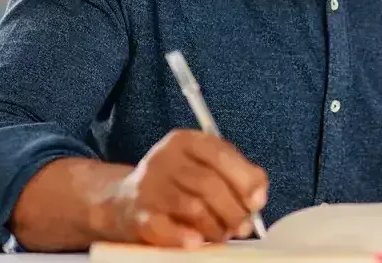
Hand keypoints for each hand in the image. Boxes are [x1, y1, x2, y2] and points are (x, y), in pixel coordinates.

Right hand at [90, 129, 268, 246]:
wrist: (122, 201)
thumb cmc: (176, 184)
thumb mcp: (204, 166)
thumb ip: (236, 173)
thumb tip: (259, 193)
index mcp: (185, 141)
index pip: (219, 154)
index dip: (244, 178)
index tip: (258, 200)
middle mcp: (164, 159)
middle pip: (208, 183)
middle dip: (233, 209)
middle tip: (244, 225)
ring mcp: (149, 186)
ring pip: (193, 207)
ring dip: (216, 226)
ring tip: (223, 233)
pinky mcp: (137, 214)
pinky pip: (165, 227)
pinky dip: (185, 236)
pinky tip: (197, 241)